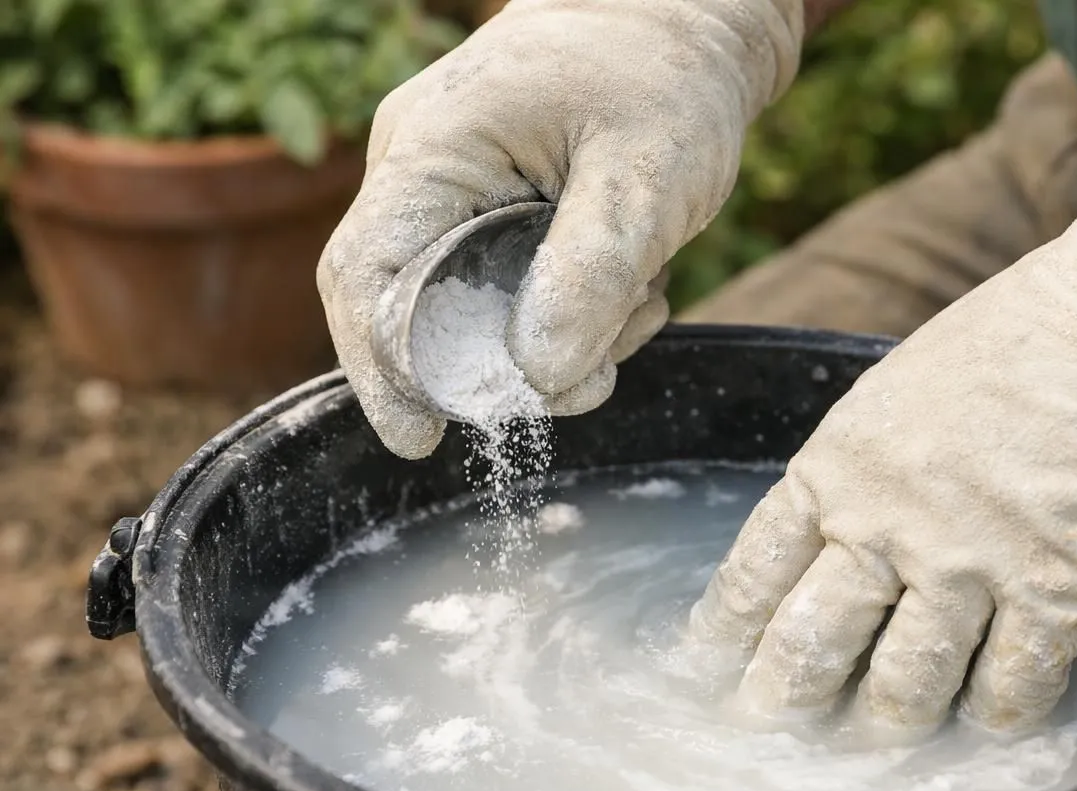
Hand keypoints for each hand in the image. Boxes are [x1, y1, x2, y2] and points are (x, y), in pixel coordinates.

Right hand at [318, 0, 802, 457]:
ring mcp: (459, 187)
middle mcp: (425, 170)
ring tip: (642, 302)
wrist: (691, 19)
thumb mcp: (646, 177)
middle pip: (419, 306)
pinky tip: (635, 289)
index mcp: (433, 149)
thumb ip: (591, 274)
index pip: (362, 276)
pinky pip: (510, 286)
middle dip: (503, 362)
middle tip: (591, 381)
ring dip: (561, 337)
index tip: (420, 440)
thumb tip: (535, 376)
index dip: (380, 371)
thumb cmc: (666, 76)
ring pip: (478, 307)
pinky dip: (572, 312)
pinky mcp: (498, 206)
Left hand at [690, 84, 1076, 733]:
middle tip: (780, 742)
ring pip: (904, 688)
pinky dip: (997, 715)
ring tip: (888, 742)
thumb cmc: (1033, 335)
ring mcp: (972, 561)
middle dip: (787, 706)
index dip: (728, 640)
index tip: (713, 676)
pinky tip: (995, 719)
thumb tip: (839, 534)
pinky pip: (1011, 689)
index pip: (754, 576)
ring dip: (892, 725)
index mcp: (839, 465)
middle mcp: (888, 521)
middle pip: (810, 649)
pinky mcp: (1060, 589)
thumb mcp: (906, 389)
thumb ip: (864, 468)